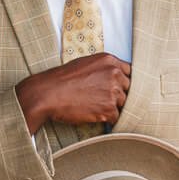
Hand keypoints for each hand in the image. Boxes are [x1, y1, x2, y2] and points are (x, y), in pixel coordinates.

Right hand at [15, 53, 130, 133]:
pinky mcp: (108, 109)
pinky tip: (95, 115)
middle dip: (119, 95)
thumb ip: (103, 69)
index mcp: (109, 60)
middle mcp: (114, 74)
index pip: (130, 71)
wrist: (48, 94)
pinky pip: (116, 117)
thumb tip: (113, 78)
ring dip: (112, 107)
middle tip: (103, 99)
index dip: (123, 81)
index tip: (119, 87)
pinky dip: (107, 119)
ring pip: (123, 103)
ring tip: (96, 107)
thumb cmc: (62, 80)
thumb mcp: (85, 64)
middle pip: (128, 88)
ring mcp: (113, 91)